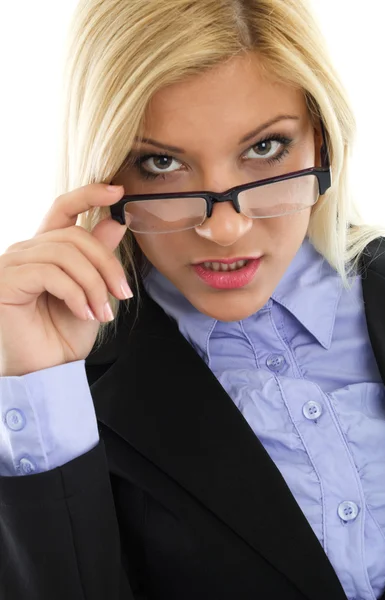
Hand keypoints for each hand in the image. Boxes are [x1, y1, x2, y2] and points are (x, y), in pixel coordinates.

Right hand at [0, 183, 131, 375]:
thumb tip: (116, 222)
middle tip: (122, 293)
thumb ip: (99, 258)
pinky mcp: (6, 281)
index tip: (117, 191)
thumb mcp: (91, 292)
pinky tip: (83, 313)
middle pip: (74, 235)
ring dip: (92, 284)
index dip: (88, 194)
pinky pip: (50, 273)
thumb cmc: (63, 335)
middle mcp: (26, 251)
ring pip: (65, 254)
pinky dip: (75, 294)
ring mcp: (13, 264)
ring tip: (101, 311)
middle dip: (106, 263)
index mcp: (46, 250)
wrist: (46, 371)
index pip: (63, 208)